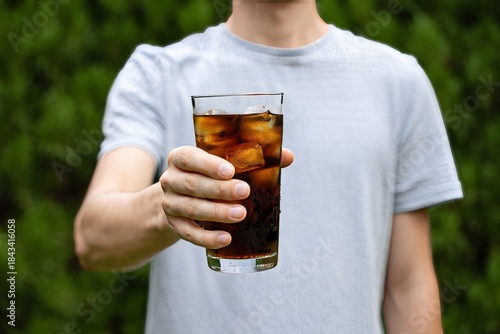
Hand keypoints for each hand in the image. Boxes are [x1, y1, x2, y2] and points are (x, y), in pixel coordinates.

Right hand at [160, 146, 293, 248]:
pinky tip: (225, 239)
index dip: (208, 164)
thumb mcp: (224, 164)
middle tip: (244, 192)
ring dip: (216, 212)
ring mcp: (169, 203)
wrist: (181, 199)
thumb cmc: (210, 177)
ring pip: (191, 208)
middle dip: (219, 190)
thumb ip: (253, 159)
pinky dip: (207, 238)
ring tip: (240, 214)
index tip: (231, 171)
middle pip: (192, 184)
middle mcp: (171, 179)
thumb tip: (288, 156)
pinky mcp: (174, 225)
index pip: (188, 157)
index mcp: (181, 157)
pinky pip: (189, 233)